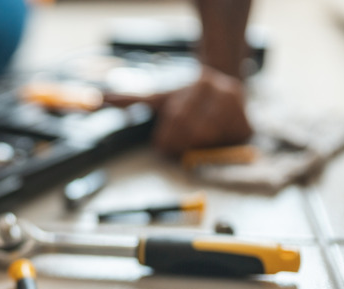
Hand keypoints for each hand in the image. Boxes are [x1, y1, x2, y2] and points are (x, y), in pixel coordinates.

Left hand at [105, 67, 252, 155]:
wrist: (225, 86)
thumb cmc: (185, 98)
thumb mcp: (158, 97)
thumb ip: (128, 100)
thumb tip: (96, 98)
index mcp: (198, 83)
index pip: (177, 120)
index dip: (167, 138)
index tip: (162, 145)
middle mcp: (219, 90)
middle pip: (191, 131)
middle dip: (179, 144)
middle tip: (177, 147)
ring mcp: (236, 105)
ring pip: (206, 141)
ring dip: (196, 147)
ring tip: (196, 139)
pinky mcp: (247, 124)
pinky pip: (224, 149)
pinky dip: (215, 151)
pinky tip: (213, 139)